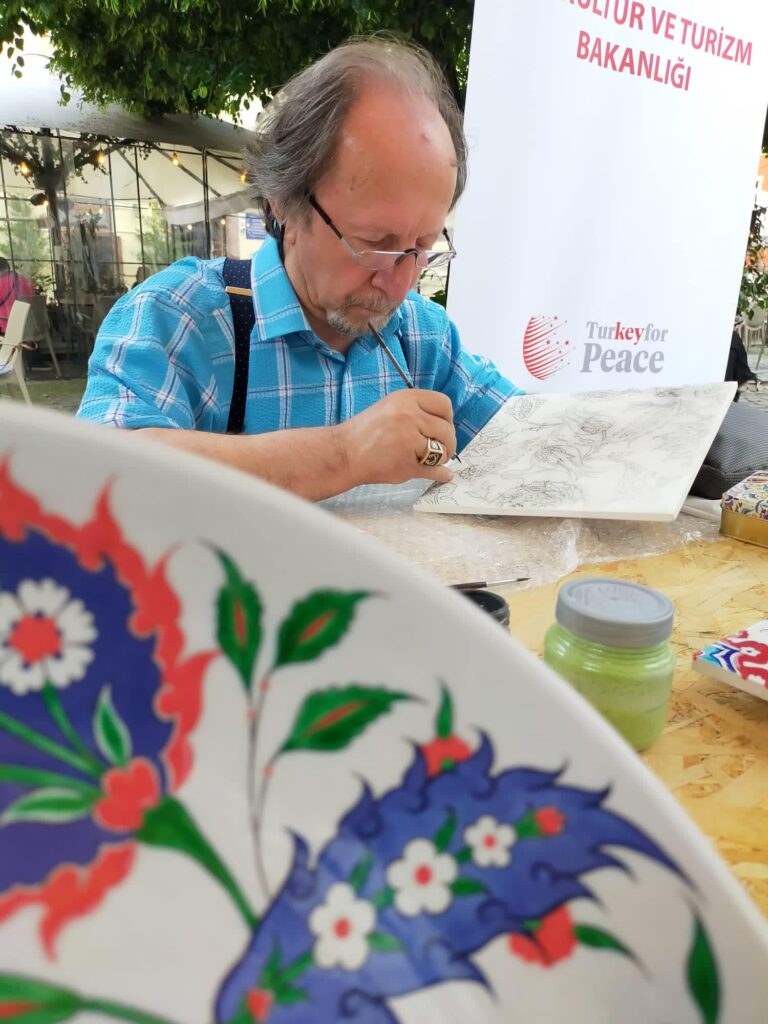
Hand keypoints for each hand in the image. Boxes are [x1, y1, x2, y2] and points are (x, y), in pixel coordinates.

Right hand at [338, 389, 456, 486]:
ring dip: (442, 458)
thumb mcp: (390, 407)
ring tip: (431, 459)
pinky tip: (442, 474)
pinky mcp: (407, 464)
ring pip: (443, 451)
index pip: (444, 405)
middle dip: (448, 442)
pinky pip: (434, 470)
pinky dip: (440, 474)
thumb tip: (445, 425)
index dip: (448, 419)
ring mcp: (408, 441)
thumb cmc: (365, 432)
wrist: (343, 454)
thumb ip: (416, 411)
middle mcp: (409, 416)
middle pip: (446, 430)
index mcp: (406, 399)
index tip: (443, 428)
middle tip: (440, 449)